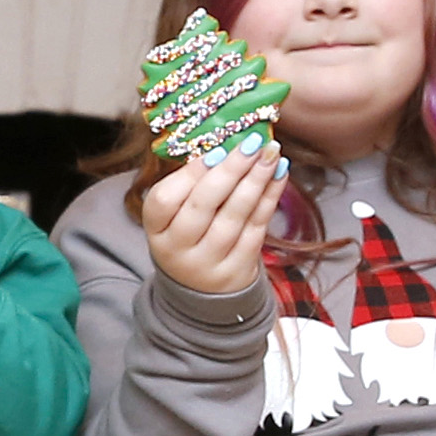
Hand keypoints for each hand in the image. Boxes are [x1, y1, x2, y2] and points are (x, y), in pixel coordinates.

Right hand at [133, 148, 282, 296]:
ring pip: (234, 216)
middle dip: (230, 170)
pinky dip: (270, 197)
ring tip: (271, 152)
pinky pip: (257, 227)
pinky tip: (278, 174)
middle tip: (252, 142)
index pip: (165, 200)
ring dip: (256, 180)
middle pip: (203, 205)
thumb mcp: (177, 217)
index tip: (218, 149)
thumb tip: (227, 146)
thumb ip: (193, 185)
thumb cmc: (191, 238)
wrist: (203, 293)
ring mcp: (209, 263)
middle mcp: (178, 249)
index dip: (191, 173)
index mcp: (157, 230)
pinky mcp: (238, 269)